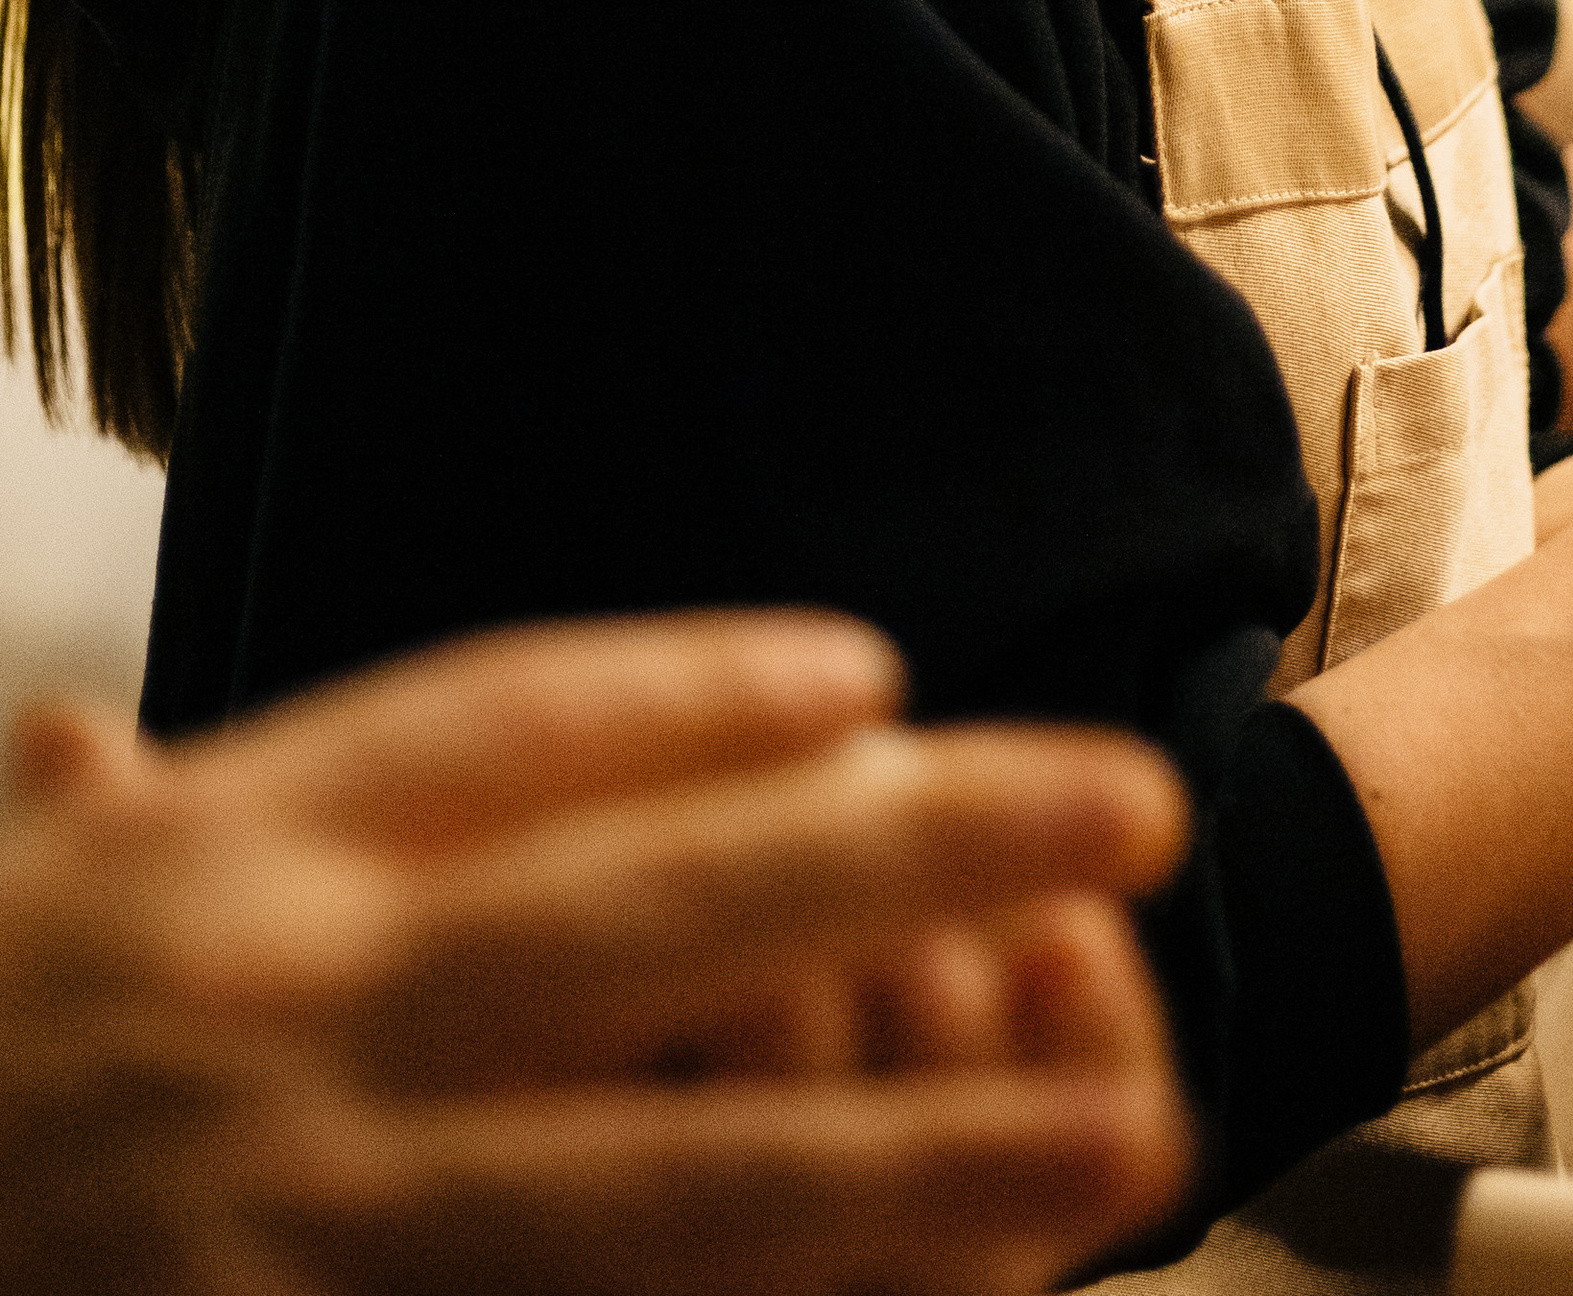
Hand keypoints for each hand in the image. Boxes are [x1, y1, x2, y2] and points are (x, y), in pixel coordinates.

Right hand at [0, 613, 1191, 1295]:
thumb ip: (60, 844)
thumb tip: (86, 759)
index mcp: (205, 885)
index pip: (496, 737)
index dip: (694, 696)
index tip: (868, 669)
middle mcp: (279, 1032)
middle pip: (651, 915)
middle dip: (911, 854)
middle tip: (1131, 798)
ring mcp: (302, 1236)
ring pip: (667, 1186)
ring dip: (915, 1162)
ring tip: (1121, 1128)